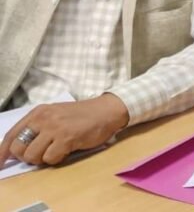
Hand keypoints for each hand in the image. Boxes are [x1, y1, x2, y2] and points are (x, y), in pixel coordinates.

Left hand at [0, 94, 128, 165]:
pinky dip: (56, 159)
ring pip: (32, 156)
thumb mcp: (55, 115)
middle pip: (18, 148)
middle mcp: (43, 119)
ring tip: (55, 152)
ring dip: (42, 159)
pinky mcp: (66, 138)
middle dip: (26, 156)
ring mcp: (54, 128)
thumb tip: (19, 148)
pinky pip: (50, 159)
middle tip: (40, 155)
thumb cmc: (81, 115)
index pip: (11, 134)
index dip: (2, 152)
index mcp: (37, 113)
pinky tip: (66, 151)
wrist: (106, 111)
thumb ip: (37, 127)